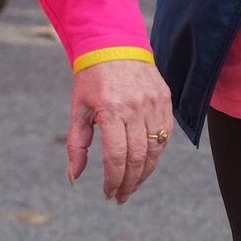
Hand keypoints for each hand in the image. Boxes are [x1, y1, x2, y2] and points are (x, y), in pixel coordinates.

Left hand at [66, 60, 172, 203]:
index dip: (113, 181)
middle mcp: (135, 107)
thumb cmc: (92, 77)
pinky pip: (166, 134)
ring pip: (155, 150)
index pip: (116, 157)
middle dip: (129, 183)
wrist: (114, 43)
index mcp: (111, 109)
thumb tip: (74, 177)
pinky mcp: (165, 99)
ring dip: (145, 174)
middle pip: (138, 158)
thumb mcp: (78, 108)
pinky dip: (157, 154)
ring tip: (132, 186)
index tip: (108, 194)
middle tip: (120, 196)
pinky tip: (146, 164)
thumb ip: (77, 144)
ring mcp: (154, 102)